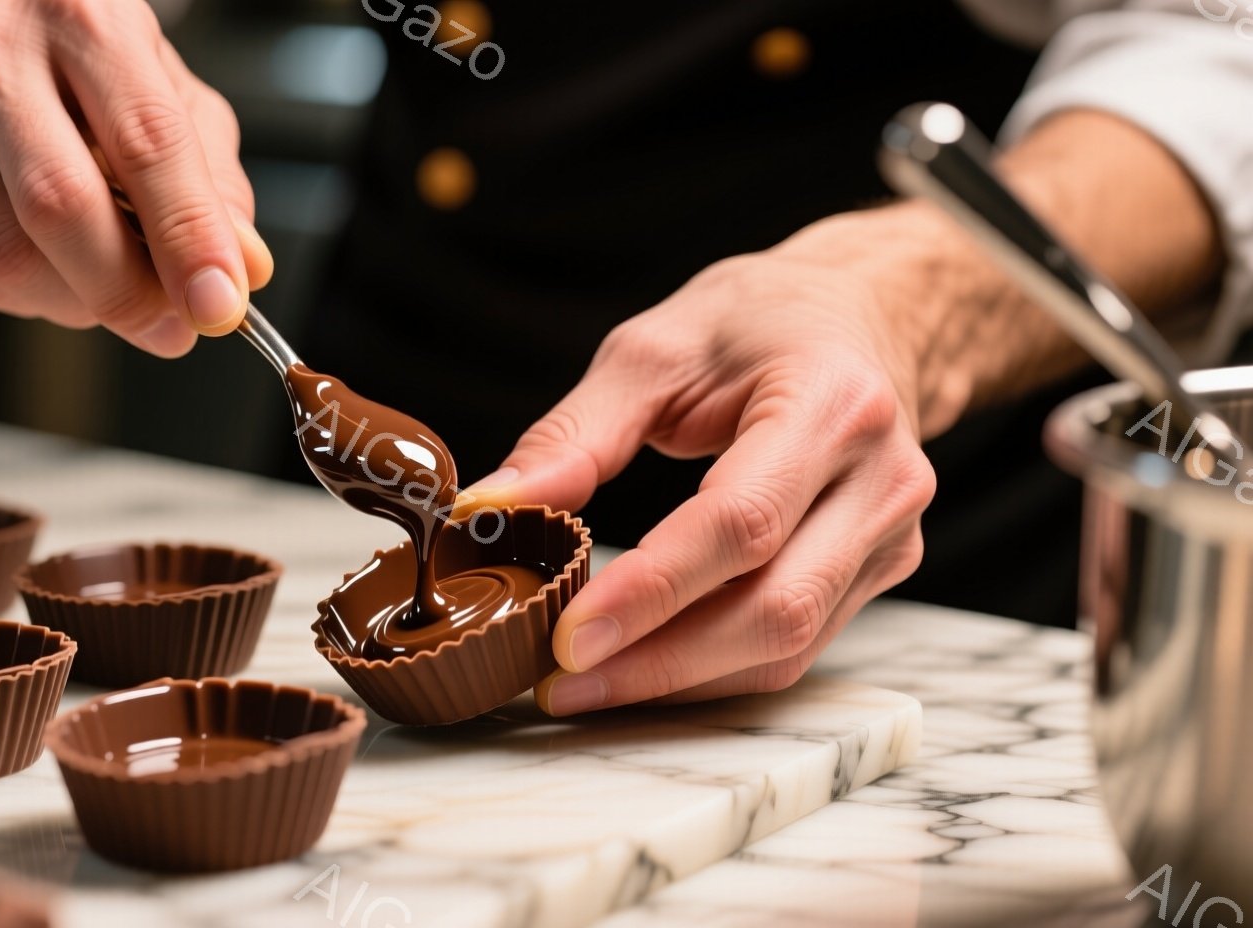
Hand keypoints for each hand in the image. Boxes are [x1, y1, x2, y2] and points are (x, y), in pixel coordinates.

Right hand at [0, 0, 272, 354]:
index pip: (145, 140)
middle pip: (60, 203)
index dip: (188, 235)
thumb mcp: (177, 107)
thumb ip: (215, 188)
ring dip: (85, 302)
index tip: (220, 304)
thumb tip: (240, 270)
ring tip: (119, 288)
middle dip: (128, 289)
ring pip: (13, 256)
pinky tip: (63, 269)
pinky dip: (41, 299)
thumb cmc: (96, 85)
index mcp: (84, 18)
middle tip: (173, 328)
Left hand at [466, 246, 936, 712]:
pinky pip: (794, 649)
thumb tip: (496, 508)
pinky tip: (641, 671)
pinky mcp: (880, 572)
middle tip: (560, 679)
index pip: (741, 522)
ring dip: (678, 681)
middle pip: (774, 607)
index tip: (570, 634)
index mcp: (833, 405)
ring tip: (583, 686)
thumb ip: (576, 432)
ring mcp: (892, 535)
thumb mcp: (655, 349)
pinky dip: (711, 672)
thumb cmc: (756, 323)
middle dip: (659, 660)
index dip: (654, 588)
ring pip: (786, 646)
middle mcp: (881, 480)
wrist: (864, 314)